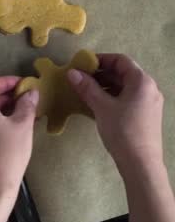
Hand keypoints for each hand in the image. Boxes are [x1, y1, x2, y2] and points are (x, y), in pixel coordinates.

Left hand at [0, 76, 38, 197]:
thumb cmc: (8, 154)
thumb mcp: (22, 126)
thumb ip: (27, 105)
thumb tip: (31, 92)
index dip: (8, 81)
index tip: (25, 84)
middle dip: (7, 96)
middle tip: (27, 99)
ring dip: (3, 109)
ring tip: (24, 113)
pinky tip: (13, 127)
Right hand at [67, 53, 163, 168]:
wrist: (140, 162)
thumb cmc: (122, 130)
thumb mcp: (101, 107)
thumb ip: (87, 87)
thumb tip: (72, 72)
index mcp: (142, 82)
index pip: (121, 60)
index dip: (101, 59)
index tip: (83, 64)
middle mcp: (149, 88)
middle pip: (123, 73)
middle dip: (100, 74)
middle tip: (80, 78)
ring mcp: (148, 101)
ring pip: (124, 86)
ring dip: (104, 85)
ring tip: (85, 91)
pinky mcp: (145, 114)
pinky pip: (127, 97)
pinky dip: (111, 96)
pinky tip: (96, 103)